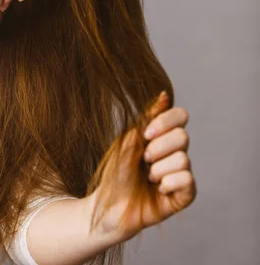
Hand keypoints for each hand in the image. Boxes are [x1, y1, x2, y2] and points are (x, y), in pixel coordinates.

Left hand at [90, 92, 196, 241]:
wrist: (110, 205)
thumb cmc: (117, 172)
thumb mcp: (128, 141)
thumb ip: (148, 119)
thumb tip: (165, 94)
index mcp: (163, 135)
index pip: (180, 116)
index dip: (166, 122)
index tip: (146, 134)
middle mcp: (175, 151)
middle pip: (183, 136)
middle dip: (159, 148)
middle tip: (144, 159)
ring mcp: (180, 172)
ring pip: (184, 159)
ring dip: (159, 170)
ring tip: (148, 178)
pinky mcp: (184, 194)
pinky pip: (188, 180)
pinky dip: (169, 184)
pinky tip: (159, 190)